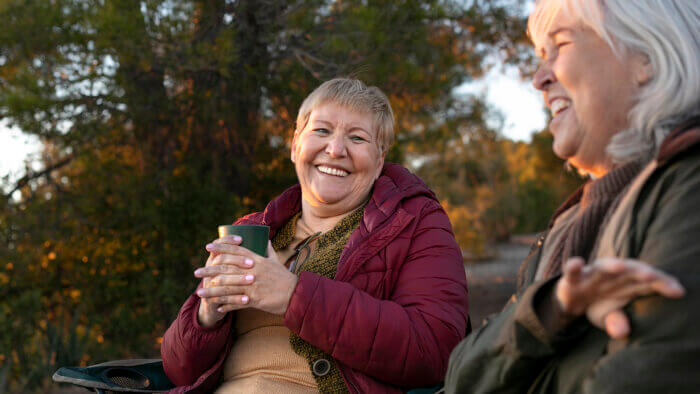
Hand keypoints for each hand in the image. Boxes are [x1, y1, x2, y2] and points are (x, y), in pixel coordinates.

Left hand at [195, 238, 298, 318]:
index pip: (236, 250)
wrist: (296, 295)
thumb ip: (268, 250)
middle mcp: (253, 271)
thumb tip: (265, 239)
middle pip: (226, 269)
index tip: (208, 246)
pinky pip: (236, 302)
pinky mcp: (255, 300)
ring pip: (227, 288)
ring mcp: (253, 286)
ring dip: (212, 291)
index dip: (221, 247)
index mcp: (258, 260)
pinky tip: (217, 306)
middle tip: (196, 272)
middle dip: (209, 270)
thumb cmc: (285, 278)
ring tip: (200, 293)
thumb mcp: (276, 261)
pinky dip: (225, 305)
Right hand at [555, 257, 684, 338]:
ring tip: (620, 267)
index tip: (678, 292)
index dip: (663, 284)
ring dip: (611, 265)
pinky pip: (572, 271)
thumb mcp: (609, 316)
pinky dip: (573, 266)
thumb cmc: (598, 304)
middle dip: (641, 271)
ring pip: (603, 266)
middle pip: (630, 269)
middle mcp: (612, 275)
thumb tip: (621, 332)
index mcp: (628, 283)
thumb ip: (617, 322)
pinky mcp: (572, 280)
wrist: (571, 302)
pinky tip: (577, 263)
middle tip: (652, 276)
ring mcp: (592, 275)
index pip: (649, 281)